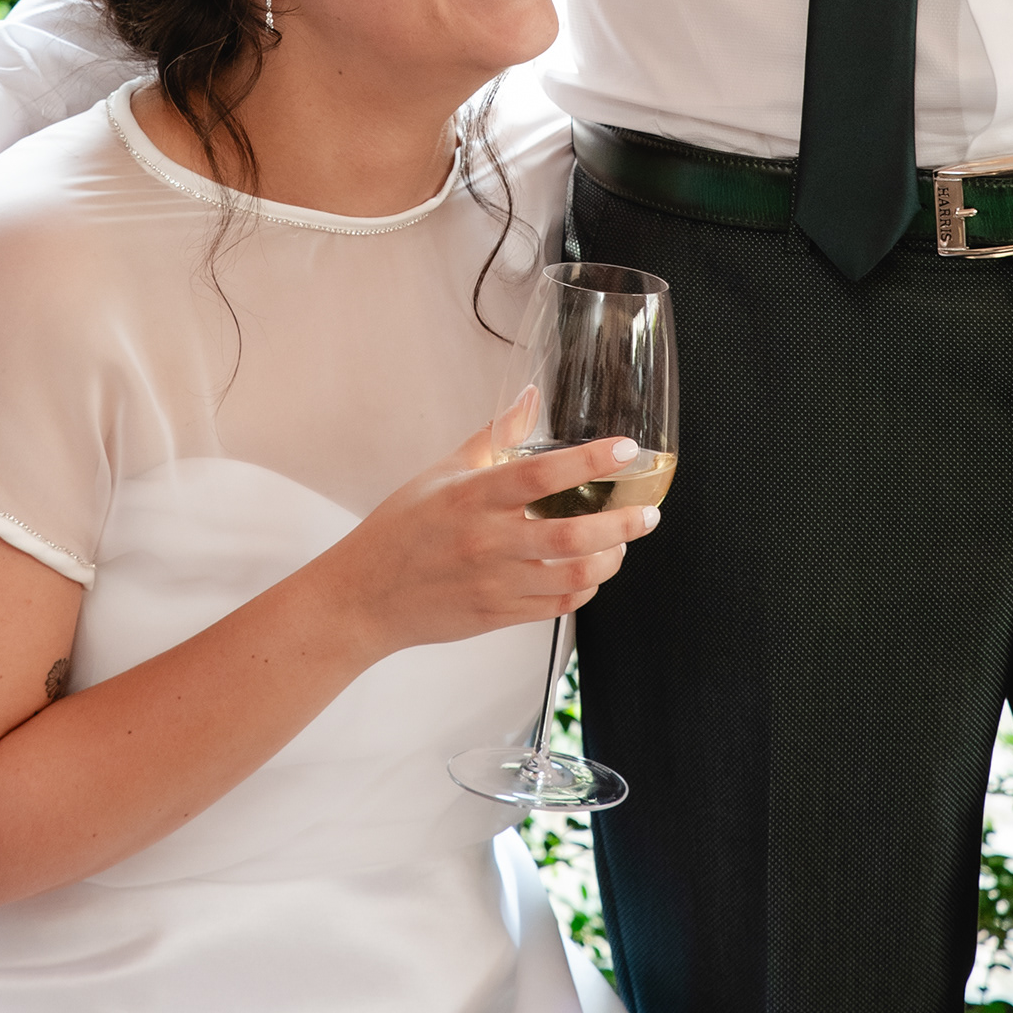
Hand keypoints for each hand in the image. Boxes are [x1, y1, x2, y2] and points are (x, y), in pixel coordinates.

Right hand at [321, 423, 661, 658]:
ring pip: (573, 576)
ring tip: (622, 543)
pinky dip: (584, 588)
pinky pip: (557, 605)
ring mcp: (494, 583)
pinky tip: (591, 572)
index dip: (590, 460)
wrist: (364, 597)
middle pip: (572, 535)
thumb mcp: (442, 473)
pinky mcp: (498, 616)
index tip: (625, 449)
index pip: (541, 474)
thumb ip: (493, 437)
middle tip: (648, 513)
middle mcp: (487, 541)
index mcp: (472, 496)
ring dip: (610, 559)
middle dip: (622, 523)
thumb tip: (531, 396)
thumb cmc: (401, 529)